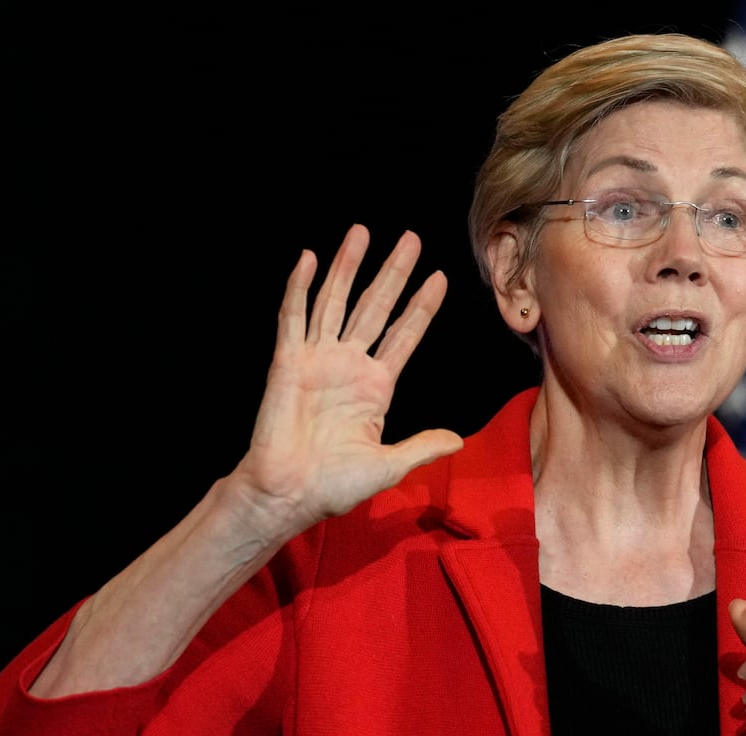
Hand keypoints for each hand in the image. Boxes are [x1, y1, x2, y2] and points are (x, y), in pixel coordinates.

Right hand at [235, 224, 463, 535]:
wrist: (289, 493)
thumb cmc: (335, 485)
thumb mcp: (389, 465)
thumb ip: (422, 448)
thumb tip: (458, 441)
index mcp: (375, 387)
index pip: (405, 334)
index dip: (422, 306)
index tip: (439, 277)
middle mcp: (348, 365)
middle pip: (375, 306)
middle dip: (393, 272)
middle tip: (411, 238)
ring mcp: (317, 359)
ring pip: (335, 301)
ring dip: (348, 266)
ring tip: (362, 232)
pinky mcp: (286, 362)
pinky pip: (293, 318)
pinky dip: (299, 288)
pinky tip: (309, 259)